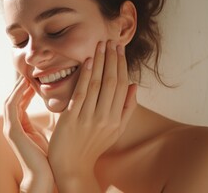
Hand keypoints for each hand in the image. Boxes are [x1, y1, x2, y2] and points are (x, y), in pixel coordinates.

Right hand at [3, 77, 54, 192]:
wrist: (45, 177)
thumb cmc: (51, 158)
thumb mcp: (52, 133)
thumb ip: (52, 120)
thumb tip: (66, 106)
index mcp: (21, 127)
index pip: (20, 102)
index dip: (26, 89)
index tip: (37, 77)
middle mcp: (12, 126)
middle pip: (13, 99)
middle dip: (20, 85)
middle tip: (29, 71)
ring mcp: (10, 128)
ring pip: (9, 100)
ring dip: (17, 86)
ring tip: (27, 74)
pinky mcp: (11, 131)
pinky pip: (11, 106)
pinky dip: (17, 94)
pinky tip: (28, 85)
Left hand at [48, 41, 137, 190]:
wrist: (72, 165)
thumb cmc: (92, 146)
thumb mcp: (115, 130)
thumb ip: (126, 108)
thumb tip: (135, 85)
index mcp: (116, 119)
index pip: (122, 85)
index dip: (121, 65)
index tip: (119, 48)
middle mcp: (105, 117)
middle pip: (111, 81)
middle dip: (111, 59)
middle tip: (110, 40)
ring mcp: (89, 118)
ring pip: (97, 84)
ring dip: (99, 62)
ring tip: (100, 45)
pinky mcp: (72, 119)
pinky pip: (81, 93)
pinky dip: (84, 76)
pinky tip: (86, 62)